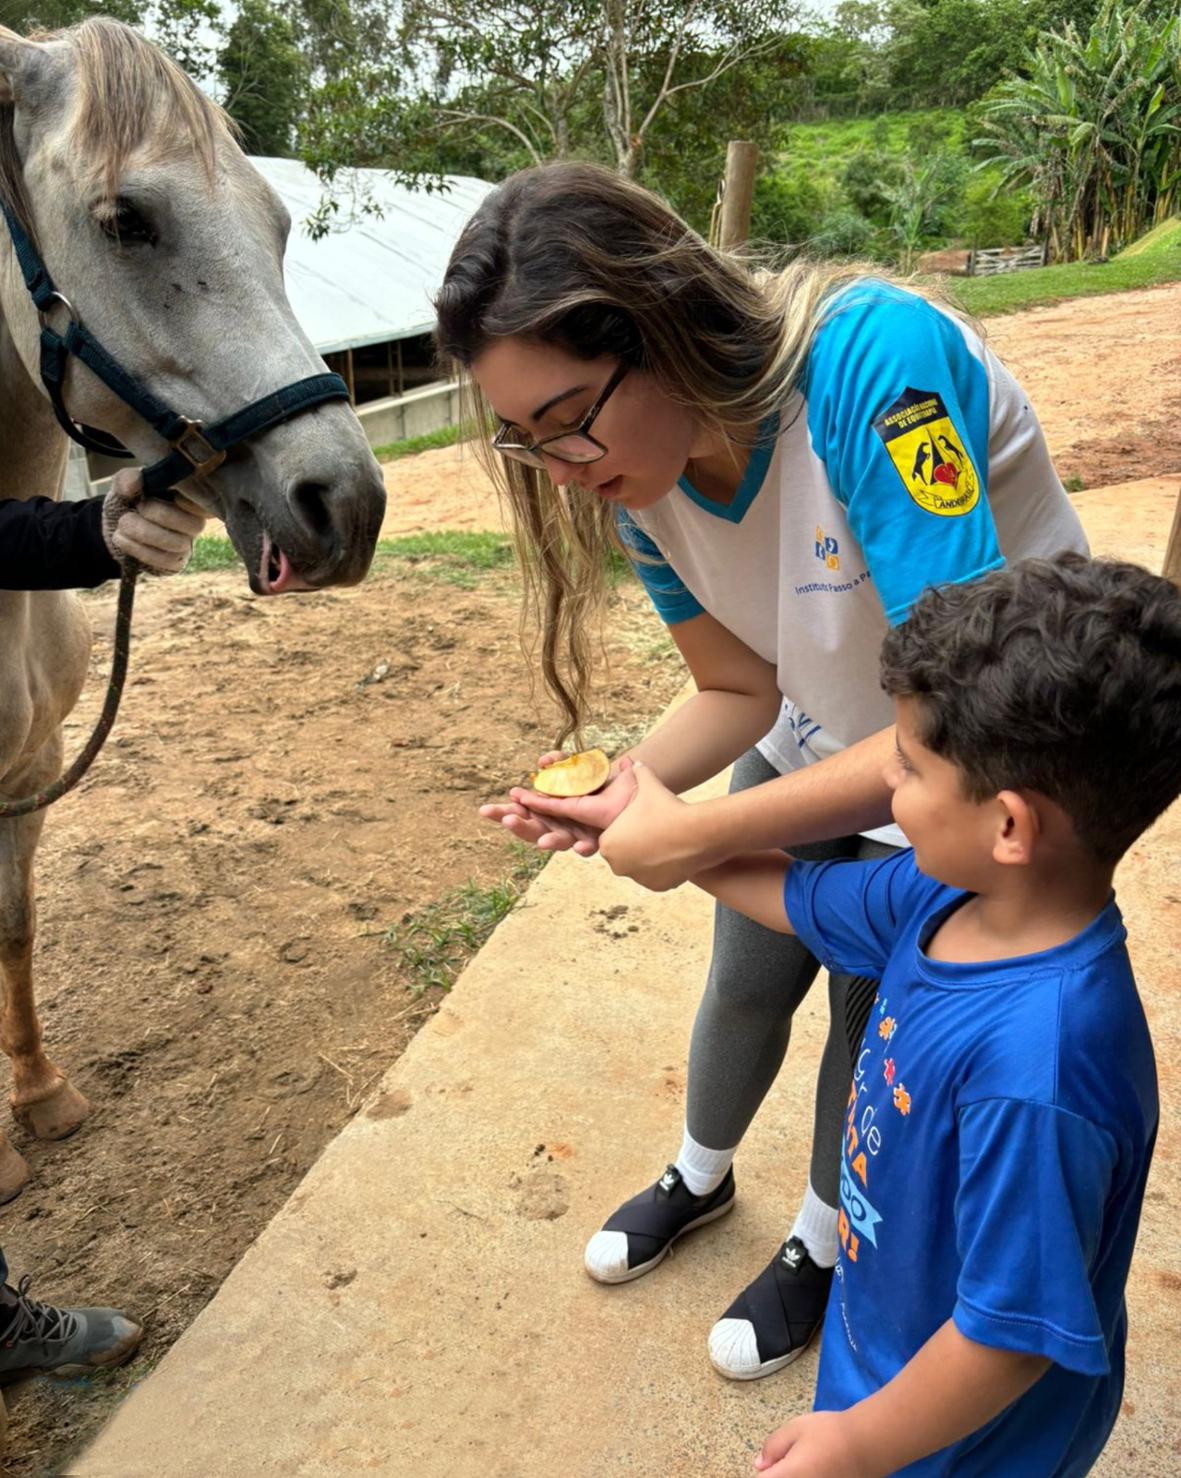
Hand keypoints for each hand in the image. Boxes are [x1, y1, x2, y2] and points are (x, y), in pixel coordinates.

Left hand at [101, 468, 206, 574]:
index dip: (190, 502)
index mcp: (189, 499)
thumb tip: (135, 482)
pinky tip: (122, 539)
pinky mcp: (175, 563)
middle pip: (194, 525)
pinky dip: (140, 549)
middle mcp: (194, 522)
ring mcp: (186, 545)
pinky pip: (166, 561)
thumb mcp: (124, 485)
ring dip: (145, 533)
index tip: (169, 495)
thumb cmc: (127, 501)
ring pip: (178, 544)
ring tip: (122, 524)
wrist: (115, 527)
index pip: (206, 505)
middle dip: (160, 515)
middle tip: (136, 508)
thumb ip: (127, 479)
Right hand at [478, 752, 634, 856]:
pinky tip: (581, 849)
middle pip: (530, 830)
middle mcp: (553, 826)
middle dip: (518, 827)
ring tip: (543, 843)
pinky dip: (584, 848)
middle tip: (505, 821)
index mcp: (542, 812)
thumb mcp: (572, 769)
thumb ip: (558, 763)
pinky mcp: (592, 840)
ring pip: (556, 841)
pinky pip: (587, 847)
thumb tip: (544, 760)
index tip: (485, 811)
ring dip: (549, 841)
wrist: (622, 798)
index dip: (501, 813)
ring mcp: (572, 835)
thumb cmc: (589, 785)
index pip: (516, 813)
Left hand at [596, 762, 699, 891]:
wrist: (695, 834)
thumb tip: (634, 761)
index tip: (640, 822)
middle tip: (653, 832)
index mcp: (608, 843)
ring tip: (666, 842)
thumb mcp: (649, 787)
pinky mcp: (655, 887)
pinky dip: (663, 869)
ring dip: (648, 858)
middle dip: (635, 846)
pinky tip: (674, 854)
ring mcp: (637, 878)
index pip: (612, 838)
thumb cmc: (667, 808)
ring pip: (640, 867)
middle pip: (624, 854)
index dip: (627, 829)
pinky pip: (656, 877)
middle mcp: (617, 865)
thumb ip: (638, 773)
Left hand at [754, 1412, 868, 1476]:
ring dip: (791, 1475)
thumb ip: (773, 1446)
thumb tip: (760, 1464)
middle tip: (782, 1462)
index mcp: (786, 1476)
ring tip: (803, 1463)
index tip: (766, 1464)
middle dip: (776, 1474)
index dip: (763, 1472)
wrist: (868, 1445)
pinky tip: (815, 1468)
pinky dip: (807, 1476)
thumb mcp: (795, 1428)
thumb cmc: (830, 1433)